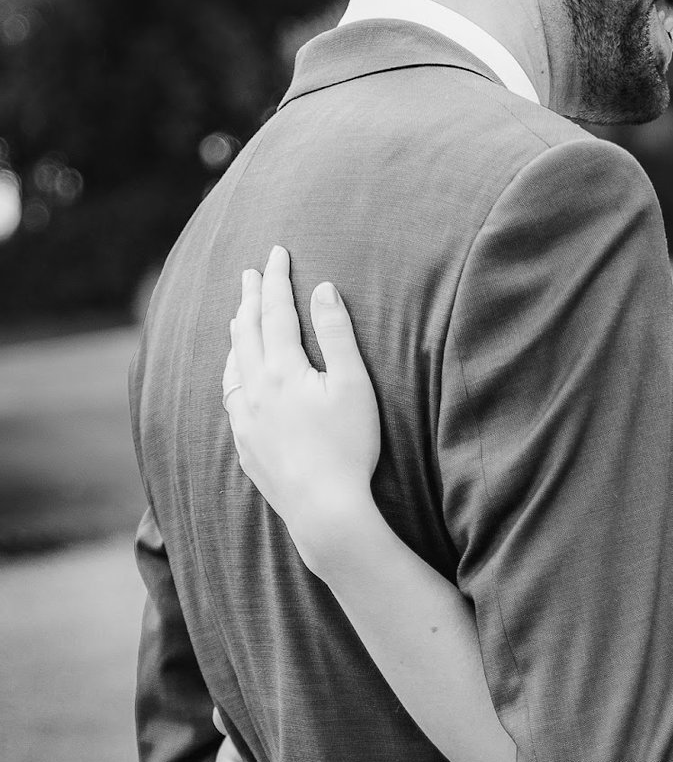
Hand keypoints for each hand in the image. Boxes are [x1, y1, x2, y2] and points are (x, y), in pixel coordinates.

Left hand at [223, 245, 380, 575]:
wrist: (324, 509)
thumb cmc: (349, 446)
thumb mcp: (354, 385)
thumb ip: (337, 334)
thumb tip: (322, 289)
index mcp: (282, 370)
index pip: (277, 312)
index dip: (277, 280)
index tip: (277, 252)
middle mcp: (254, 389)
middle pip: (248, 331)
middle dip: (251, 297)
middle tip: (252, 271)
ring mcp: (245, 418)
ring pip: (233, 362)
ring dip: (237, 330)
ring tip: (239, 311)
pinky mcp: (245, 443)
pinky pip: (229, 393)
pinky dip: (231, 368)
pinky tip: (235, 370)